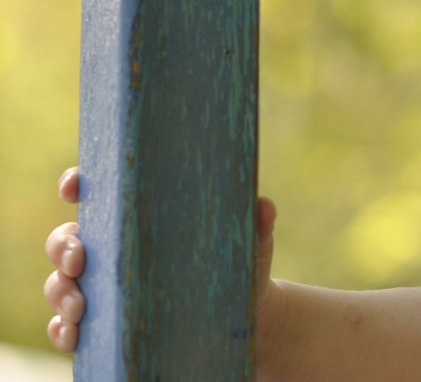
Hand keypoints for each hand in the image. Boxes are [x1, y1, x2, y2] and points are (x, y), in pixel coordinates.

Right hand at [45, 167, 280, 358]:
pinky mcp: (105, 325)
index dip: (78, 183)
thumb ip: (256, 224)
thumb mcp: (251, 243)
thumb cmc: (242, 265)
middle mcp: (115, 250)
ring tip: (80, 309)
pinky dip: (62, 331)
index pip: (100, 192)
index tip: (74, 187)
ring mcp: (105, 288)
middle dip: (64, 247)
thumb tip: (264, 206)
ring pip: (60, 283)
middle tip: (81, 262)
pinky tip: (74, 334)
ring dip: (61, 293)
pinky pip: (66, 327)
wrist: (249, 317)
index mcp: (142, 217)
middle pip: (66, 239)